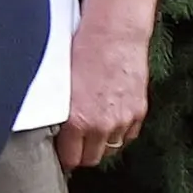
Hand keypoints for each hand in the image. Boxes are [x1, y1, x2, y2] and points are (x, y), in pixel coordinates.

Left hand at [56, 22, 148, 167]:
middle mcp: (102, 125)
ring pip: (111, 149)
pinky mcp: (138, 112)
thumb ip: (59, 112)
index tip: (61, 151)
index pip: (71, 159)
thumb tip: (53, 129)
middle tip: (74, 143)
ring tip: (92, 130)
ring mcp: (123, 120)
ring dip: (101, 143)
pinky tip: (110, 119)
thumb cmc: (82, 51)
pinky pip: (128, 136)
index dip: (64, 156)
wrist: (113, 34)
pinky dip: (119, 132)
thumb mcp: (60, 84)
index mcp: (78, 120)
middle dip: (82, 153)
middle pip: (92, 159)